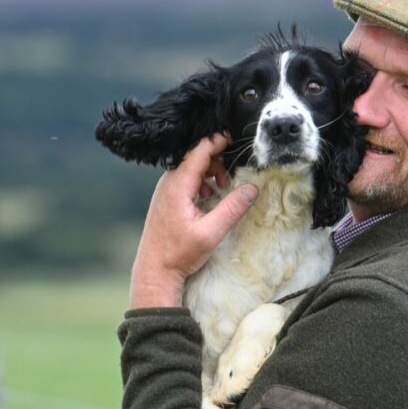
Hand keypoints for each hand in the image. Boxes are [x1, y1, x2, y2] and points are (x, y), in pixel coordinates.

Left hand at [130, 134, 258, 308]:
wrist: (154, 270)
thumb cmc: (178, 254)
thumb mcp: (211, 233)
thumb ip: (233, 208)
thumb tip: (253, 188)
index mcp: (177, 186)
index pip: (198, 151)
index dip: (217, 141)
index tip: (234, 137)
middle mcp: (168, 183)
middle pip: (195, 157)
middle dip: (217, 161)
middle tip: (230, 180)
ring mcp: (165, 190)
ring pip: (191, 168)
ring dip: (210, 172)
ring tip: (221, 190)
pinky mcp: (166, 198)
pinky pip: (185, 179)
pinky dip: (201, 182)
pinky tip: (209, 198)